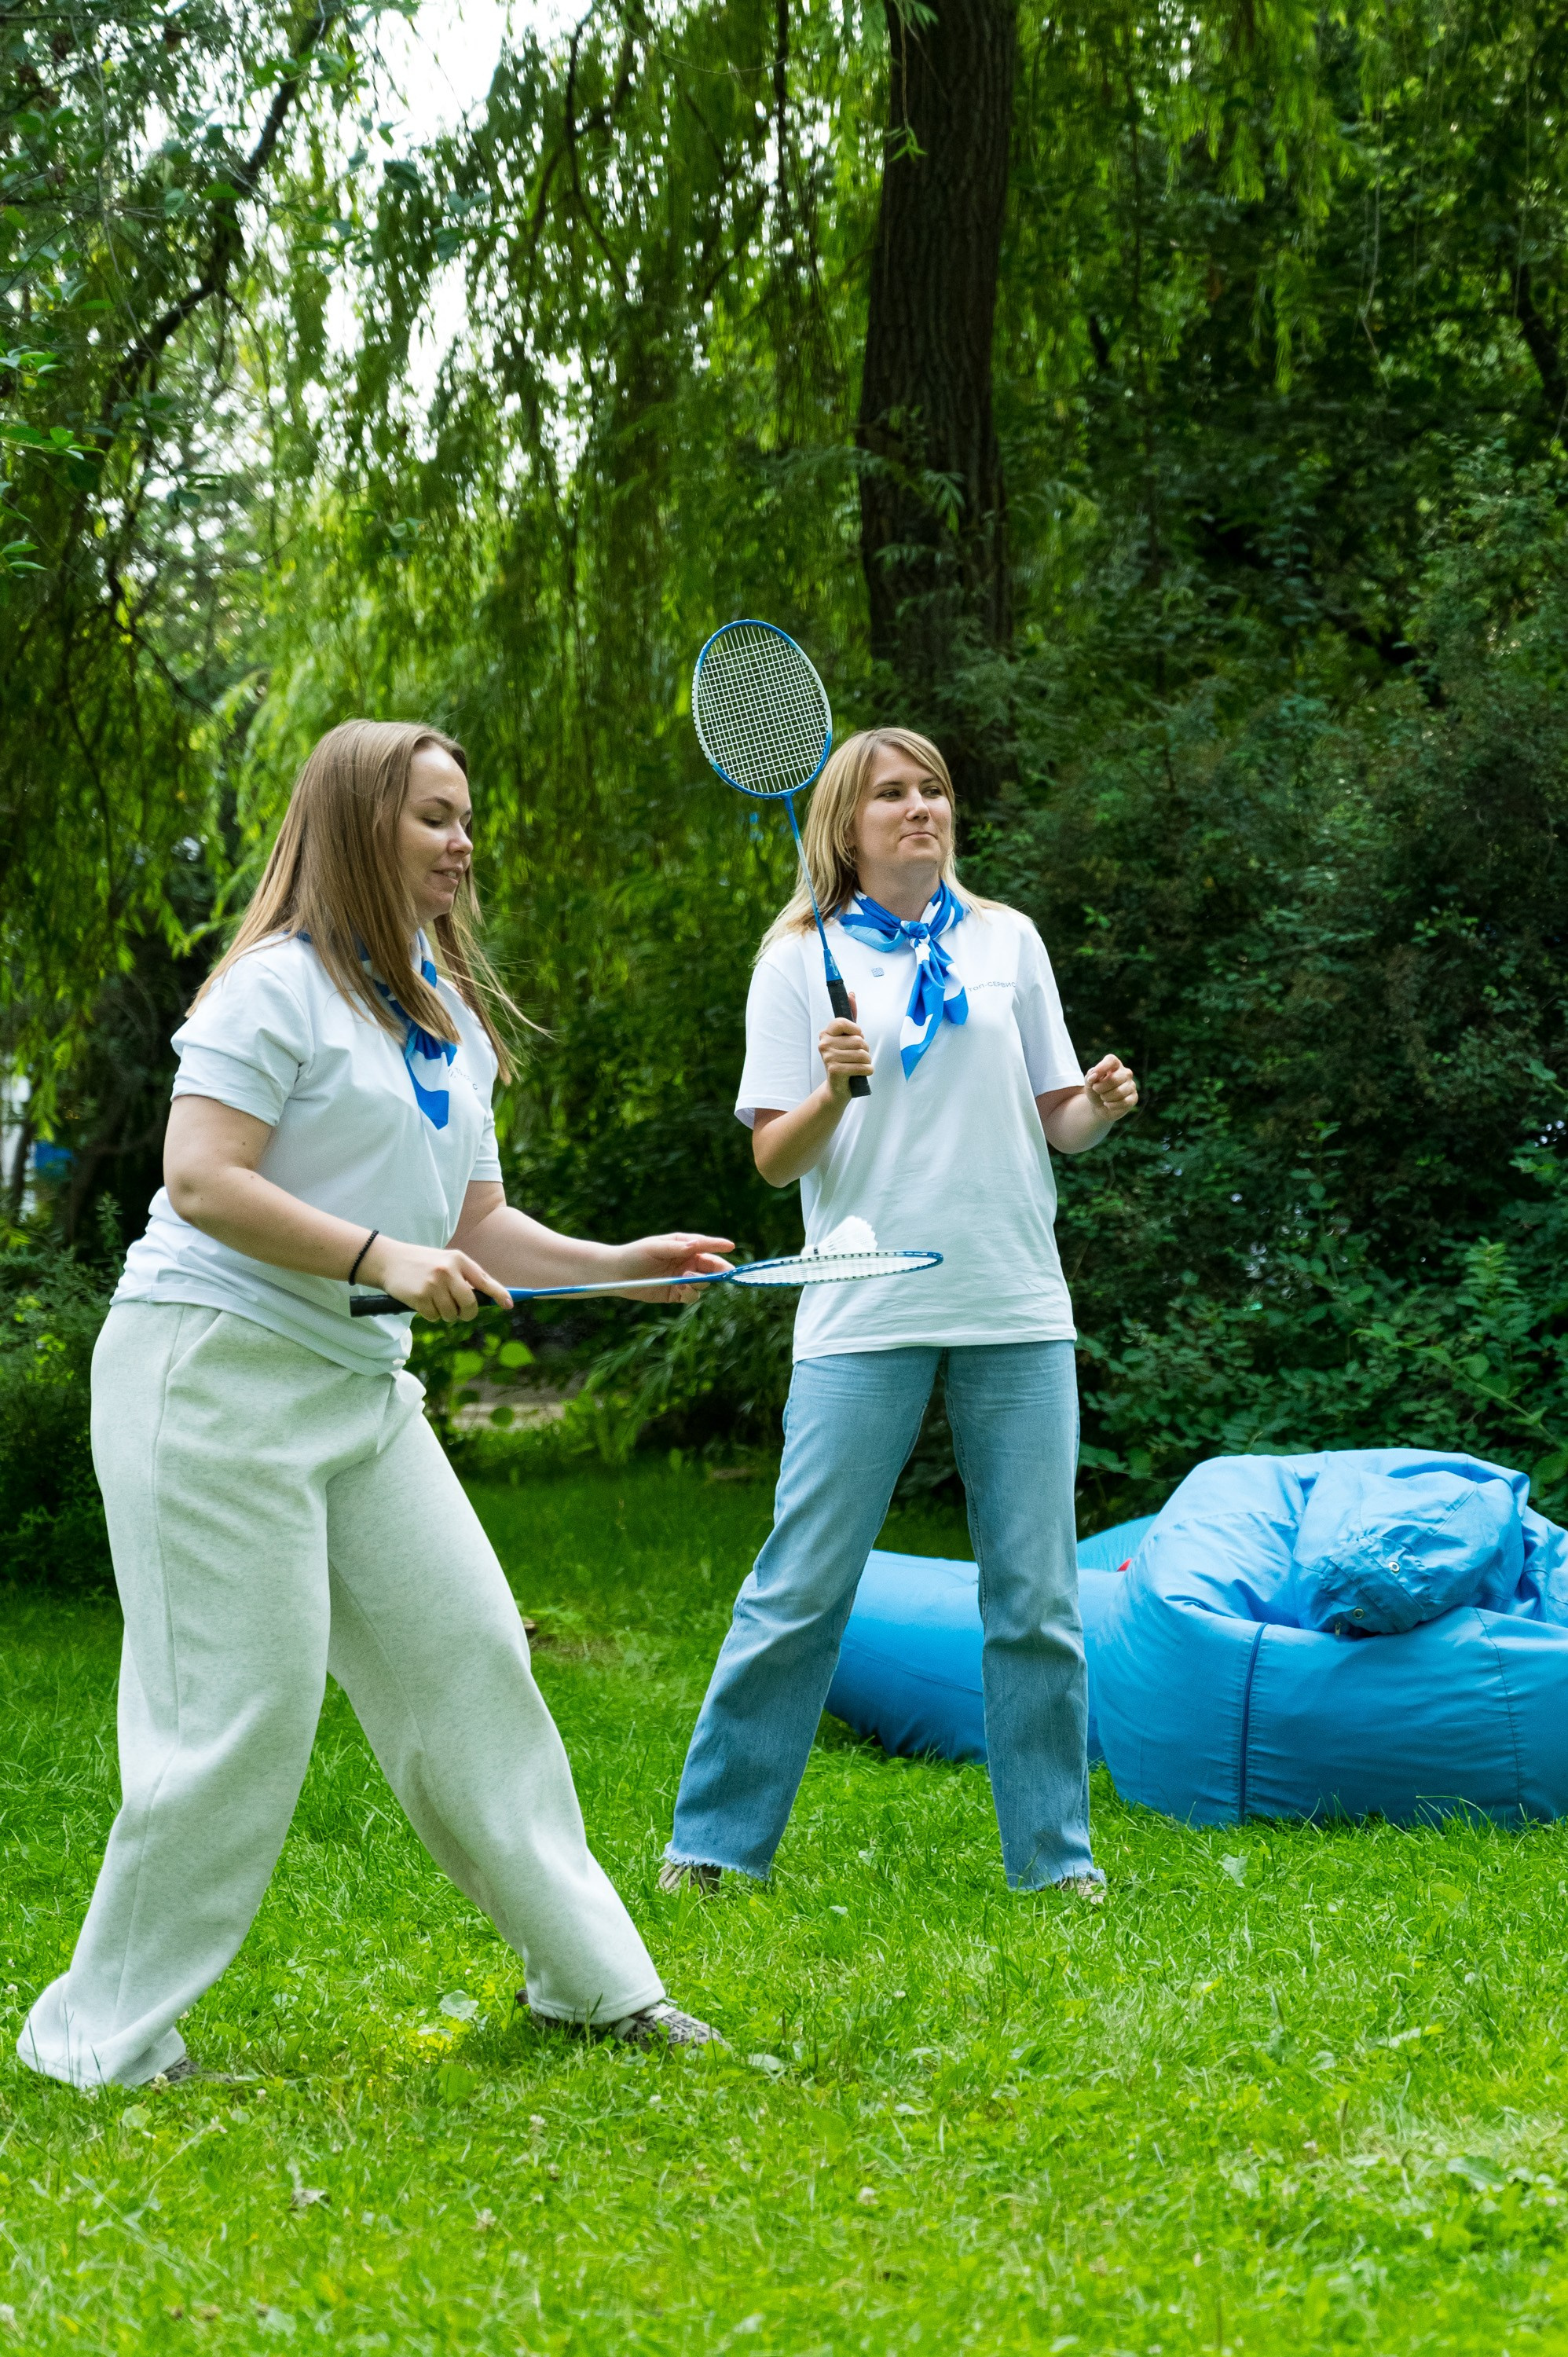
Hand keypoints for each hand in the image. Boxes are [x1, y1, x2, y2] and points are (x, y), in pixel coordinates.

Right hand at [361, 1237, 512, 1321]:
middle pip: (470, 1305)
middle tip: (459, 1312)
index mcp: (459, 1260)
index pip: (485, 1280)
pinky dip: (430, 1315)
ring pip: (451, 1315)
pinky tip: (421, 1301)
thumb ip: (465, 1277)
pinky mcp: (420, 1297)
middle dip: (466, 1313)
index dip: (499, 1294)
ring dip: (445, 1314)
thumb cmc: (422, 1264)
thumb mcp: (446, 1262)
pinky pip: (434, 1317)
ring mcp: (434, 1284)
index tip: (509, 1304)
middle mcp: (448, 1271)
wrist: (389, 1261)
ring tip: (434, 1300)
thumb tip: (487, 1299)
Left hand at [613, 1231, 734, 1303]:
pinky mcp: (677, 1294)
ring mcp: (683, 1278)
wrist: (618, 1274)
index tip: (730, 1246)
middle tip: (727, 1273)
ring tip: (686, 1278)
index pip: (705, 1245)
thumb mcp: (655, 1247)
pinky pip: (691, 1295)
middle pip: (710, 1265)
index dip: (718, 1245)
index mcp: (683, 1246)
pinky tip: (680, 1287)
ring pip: (703, 1281)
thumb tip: (696, 1245)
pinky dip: (690, 1292)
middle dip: (720, 1269)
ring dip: (699, 1280)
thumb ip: (676, 1247)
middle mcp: (686, 1262)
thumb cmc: (635, 1254)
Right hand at [819, 996, 872, 1101]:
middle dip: (865, 1049)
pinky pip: (861, 1067)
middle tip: (859, 1056)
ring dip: (867, 1061)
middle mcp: (824, 1043)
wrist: (838, 1087)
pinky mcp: (834, 1070)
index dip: (856, 1030)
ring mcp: (828, 1057)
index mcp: (826, 1033)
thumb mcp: (848, 1038)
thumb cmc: (846, 1060)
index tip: (857, 1037)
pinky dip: (868, 1070)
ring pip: (862, 1054)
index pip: (844, 1022)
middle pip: (858, 1040)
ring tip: (860, 1065)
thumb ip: (851, 1016)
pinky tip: (863, 1073)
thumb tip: (851, 994)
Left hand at [1085, 1054, 1138, 1122]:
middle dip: (1100, 1088)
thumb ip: (1090, 1076)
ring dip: (1106, 1097)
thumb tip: (1093, 1076)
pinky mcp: (1134, 1098)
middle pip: (1114, 1079)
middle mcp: (1126, 1073)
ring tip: (1103, 1097)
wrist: (1099, 1106)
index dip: (1101, 1068)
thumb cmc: (1095, 1090)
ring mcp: (1131, 1085)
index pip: (1111, 1060)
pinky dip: (1112, 1105)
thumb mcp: (1089, 1082)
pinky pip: (1124, 1102)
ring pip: (1119, 1092)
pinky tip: (1108, 1104)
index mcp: (1115, 1065)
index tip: (1092, 1077)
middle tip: (1096, 1090)